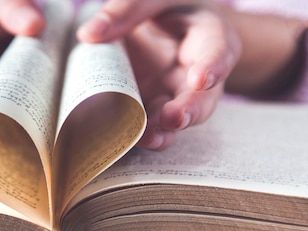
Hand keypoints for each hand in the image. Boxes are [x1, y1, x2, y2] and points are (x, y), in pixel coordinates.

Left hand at [78, 1, 240, 149]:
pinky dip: (142, 135)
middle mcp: (197, 73)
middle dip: (190, 110)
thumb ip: (126, 9)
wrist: (161, 24)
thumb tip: (89, 34)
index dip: (212, 66)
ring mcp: (175, 94)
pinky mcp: (154, 108)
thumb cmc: (164, 8)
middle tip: (174, 118)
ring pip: (178, 119)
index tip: (200, 79)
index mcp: (209, 37)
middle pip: (204, 97)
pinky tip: (128, 141)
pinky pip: (153, 126)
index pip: (218, 51)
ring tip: (149, 138)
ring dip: (165, 131)